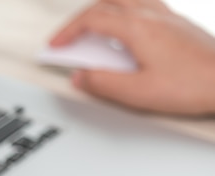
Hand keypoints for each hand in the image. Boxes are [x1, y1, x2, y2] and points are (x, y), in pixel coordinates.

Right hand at [50, 0, 214, 114]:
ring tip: (92, 25)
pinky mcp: (179, 25)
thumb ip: (102, 83)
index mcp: (138, 28)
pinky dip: (126, 11)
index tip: (56, 45)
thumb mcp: (137, 93)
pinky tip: (127, 29)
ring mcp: (168, 17)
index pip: (91, 20)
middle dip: (80, 18)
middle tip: (68, 35)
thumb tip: (80, 76)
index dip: (68, 31)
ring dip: (104, 8)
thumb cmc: (194, 84)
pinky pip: (145, 5)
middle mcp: (153, 16)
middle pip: (106, 3)